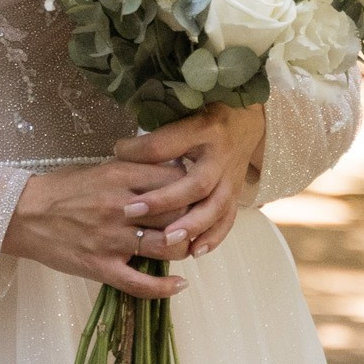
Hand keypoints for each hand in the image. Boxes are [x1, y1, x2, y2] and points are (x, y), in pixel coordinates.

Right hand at [0, 155, 203, 298]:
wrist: (22, 214)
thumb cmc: (62, 189)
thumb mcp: (100, 168)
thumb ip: (134, 172)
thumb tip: (172, 174)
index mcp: (120, 176)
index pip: (174, 180)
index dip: (189, 187)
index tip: (191, 193)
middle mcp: (120, 206)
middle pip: (177, 213)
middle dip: (191, 219)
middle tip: (192, 223)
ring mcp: (111, 239)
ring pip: (166, 246)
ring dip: (181, 249)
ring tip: (181, 248)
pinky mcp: (101, 267)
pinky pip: (140, 283)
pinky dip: (164, 287)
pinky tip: (178, 285)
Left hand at [109, 102, 266, 262]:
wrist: (247, 120)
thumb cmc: (206, 114)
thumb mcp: (182, 112)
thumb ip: (157, 134)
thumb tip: (120, 152)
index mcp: (202, 129)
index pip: (166, 144)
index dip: (139, 151)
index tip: (117, 153)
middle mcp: (219, 156)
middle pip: (195, 183)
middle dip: (164, 201)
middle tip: (132, 211)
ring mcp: (232, 177)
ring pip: (215, 206)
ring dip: (191, 226)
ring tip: (166, 240)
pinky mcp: (238, 193)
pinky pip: (228, 219)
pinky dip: (213, 237)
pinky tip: (195, 251)